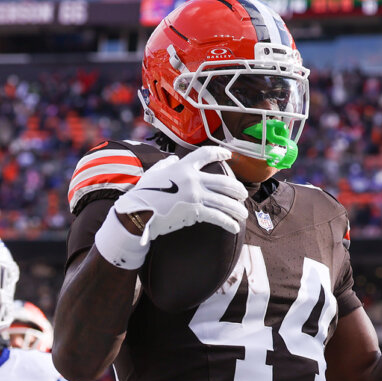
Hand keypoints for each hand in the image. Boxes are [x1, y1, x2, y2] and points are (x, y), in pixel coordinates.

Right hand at [95, 146, 248, 268]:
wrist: (137, 212)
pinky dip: (228, 222)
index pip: (205, 154)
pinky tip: (234, 227)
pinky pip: (218, 217)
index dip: (220, 153)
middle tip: (243, 194)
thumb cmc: (142, 194)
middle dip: (237, 189)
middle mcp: (192, 179)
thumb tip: (173, 158)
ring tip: (242, 214)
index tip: (229, 155)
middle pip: (224, 181)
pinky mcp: (195, 211)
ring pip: (225, 201)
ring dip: (237, 209)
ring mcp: (195, 195)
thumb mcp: (153, 173)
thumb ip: (166, 165)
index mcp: (182, 166)